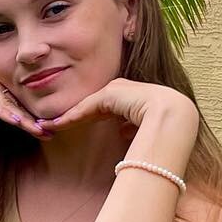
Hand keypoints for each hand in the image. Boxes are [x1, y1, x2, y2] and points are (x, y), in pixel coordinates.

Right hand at [0, 67, 51, 138]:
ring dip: (26, 119)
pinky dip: (5, 113)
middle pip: (21, 100)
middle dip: (39, 117)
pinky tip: (17, 122)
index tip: (55, 127)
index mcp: (0, 82)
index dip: (39, 114)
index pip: (23, 100)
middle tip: (57, 129)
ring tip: (42, 130)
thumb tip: (16, 119)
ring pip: (10, 103)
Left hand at [36, 79, 198, 138]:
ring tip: (47, 127)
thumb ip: (133, 128)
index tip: (70, 128)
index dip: (85, 118)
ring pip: (86, 106)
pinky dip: (72, 117)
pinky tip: (57, 125)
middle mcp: (123, 90)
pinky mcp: (110, 93)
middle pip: (91, 106)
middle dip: (71, 117)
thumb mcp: (145, 130)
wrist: (174, 117)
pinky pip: (87, 108)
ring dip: (66, 118)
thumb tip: (125, 132)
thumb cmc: (166, 129)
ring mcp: (117, 89)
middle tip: (50, 126)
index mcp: (131, 99)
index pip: (103, 109)